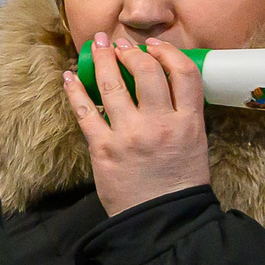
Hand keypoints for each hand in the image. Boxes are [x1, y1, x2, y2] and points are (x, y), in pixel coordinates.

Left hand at [64, 33, 211, 215]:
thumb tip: (163, 87)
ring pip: (112, 85)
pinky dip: (74, 90)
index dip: (168, 52)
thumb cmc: (179, 184)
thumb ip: (182, 116)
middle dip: (130, 51)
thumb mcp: (194, 145)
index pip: (184, 74)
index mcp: (189, 123)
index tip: (153, 45)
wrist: (161, 220)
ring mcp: (129, 134)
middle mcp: (160, 124)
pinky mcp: (102, 147)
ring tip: (95, 47)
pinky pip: (84, 111)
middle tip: (118, 44)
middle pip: (146, 72)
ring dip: (101, 61)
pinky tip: (69, 76)